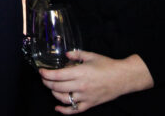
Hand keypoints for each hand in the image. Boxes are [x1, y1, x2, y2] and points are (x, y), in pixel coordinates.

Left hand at [39, 51, 153, 113]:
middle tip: (44, 78)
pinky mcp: (90, 104)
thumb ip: (76, 54)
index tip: (41, 71)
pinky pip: (74, 110)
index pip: (57, 75)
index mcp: (80, 72)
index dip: (46, 74)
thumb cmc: (108, 65)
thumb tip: (66, 55)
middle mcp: (81, 86)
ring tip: (51, 88)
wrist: (123, 78)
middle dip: (47, 83)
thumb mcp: (91, 56)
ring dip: (53, 93)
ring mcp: (85, 97)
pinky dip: (64, 111)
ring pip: (63, 99)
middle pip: (57, 87)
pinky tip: (57, 108)